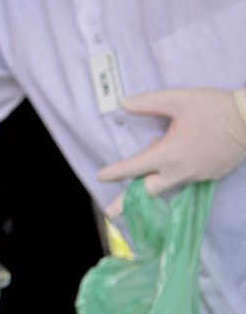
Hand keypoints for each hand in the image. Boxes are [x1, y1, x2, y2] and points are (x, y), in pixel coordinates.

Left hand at [98, 88, 245, 199]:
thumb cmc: (213, 107)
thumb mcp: (177, 99)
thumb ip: (147, 103)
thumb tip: (124, 104)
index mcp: (169, 154)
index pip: (135, 167)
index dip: (115, 172)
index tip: (99, 177)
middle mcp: (181, 171)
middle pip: (149, 190)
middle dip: (127, 203)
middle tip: (110, 214)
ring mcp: (197, 176)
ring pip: (168, 181)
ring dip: (156, 173)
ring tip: (159, 142)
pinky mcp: (211, 176)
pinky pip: (185, 177)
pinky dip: (174, 169)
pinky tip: (179, 149)